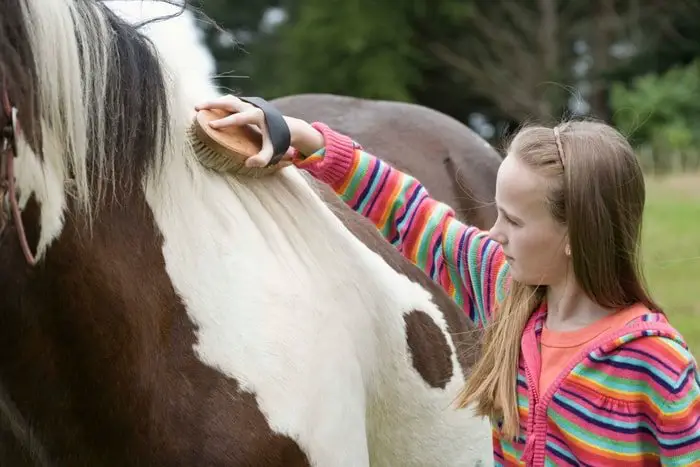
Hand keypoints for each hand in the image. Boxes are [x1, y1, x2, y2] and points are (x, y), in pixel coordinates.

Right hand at [194, 95, 324, 167]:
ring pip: (229, 99)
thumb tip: (248, 163)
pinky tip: (209, 108)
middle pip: (230, 102)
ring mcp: (249, 103)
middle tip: (197, 108)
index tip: (211, 126)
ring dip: (214, 102)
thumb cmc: (278, 140)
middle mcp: (252, 106)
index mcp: (258, 116)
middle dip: (213, 104)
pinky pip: (231, 101)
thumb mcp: (272, 151)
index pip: (238, 118)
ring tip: (199, 107)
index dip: (224, 122)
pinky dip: (220, 103)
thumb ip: (263, 159)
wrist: (288, 126)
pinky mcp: (247, 104)